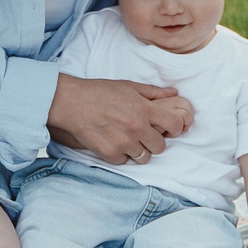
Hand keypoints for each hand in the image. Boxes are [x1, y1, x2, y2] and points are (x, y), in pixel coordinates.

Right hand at [47, 76, 191, 164]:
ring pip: (144, 157)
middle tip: (144, 135)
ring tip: (128, 140)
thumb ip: (153, 91)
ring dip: (139, 151)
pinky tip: (112, 143)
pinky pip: (124, 161)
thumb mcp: (128, 86)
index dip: (175, 128)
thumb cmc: (99, 91)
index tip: (169, 128)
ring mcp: (124, 143)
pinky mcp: (110, 154)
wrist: (72, 102)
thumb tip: (175, 92)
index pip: (175, 125)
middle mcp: (137, 128)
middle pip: (160, 147)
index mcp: (145, 109)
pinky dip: (120, 155)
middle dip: (155, 142)